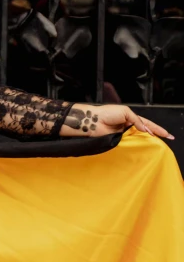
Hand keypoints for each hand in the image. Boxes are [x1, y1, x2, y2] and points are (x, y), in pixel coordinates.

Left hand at [60, 103, 174, 139]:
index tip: (167, 135)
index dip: (157, 129)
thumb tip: (146, 130)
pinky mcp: (119, 142)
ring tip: (157, 145)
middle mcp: (128, 127)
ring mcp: (124, 135)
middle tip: (167, 140)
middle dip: (155, 136)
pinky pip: (130, 145)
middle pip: (145, 132)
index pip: (147, 124)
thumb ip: (137, 120)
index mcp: (131, 118)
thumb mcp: (125, 112)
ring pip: (139, 139)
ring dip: (147, 142)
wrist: (93, 121)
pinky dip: (137, 146)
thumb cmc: (106, 113)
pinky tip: (143, 149)